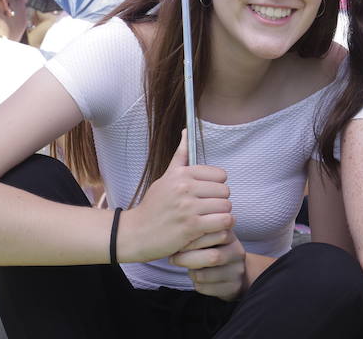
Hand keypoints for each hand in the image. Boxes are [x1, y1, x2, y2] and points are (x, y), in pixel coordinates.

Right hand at [120, 131, 233, 262]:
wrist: (136, 233)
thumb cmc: (153, 206)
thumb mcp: (165, 177)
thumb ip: (180, 156)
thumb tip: (186, 131)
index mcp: (181, 174)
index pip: (220, 175)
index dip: (217, 185)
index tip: (208, 194)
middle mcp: (185, 188)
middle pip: (225, 191)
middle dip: (220, 202)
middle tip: (210, 209)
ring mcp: (188, 208)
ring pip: (226, 207)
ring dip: (222, 215)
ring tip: (212, 219)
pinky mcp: (192, 227)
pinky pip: (223, 222)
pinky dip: (222, 227)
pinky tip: (212, 229)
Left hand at [171, 230, 245, 300]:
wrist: (235, 271)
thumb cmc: (215, 249)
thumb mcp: (210, 236)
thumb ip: (198, 231)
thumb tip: (177, 231)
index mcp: (230, 235)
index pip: (212, 235)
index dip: (191, 240)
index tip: (178, 244)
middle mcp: (237, 252)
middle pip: (212, 257)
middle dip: (187, 259)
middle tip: (174, 258)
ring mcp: (237, 271)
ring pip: (205, 275)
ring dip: (191, 273)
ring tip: (190, 268)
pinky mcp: (233, 287)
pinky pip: (205, 288)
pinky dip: (197, 284)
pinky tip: (199, 278)